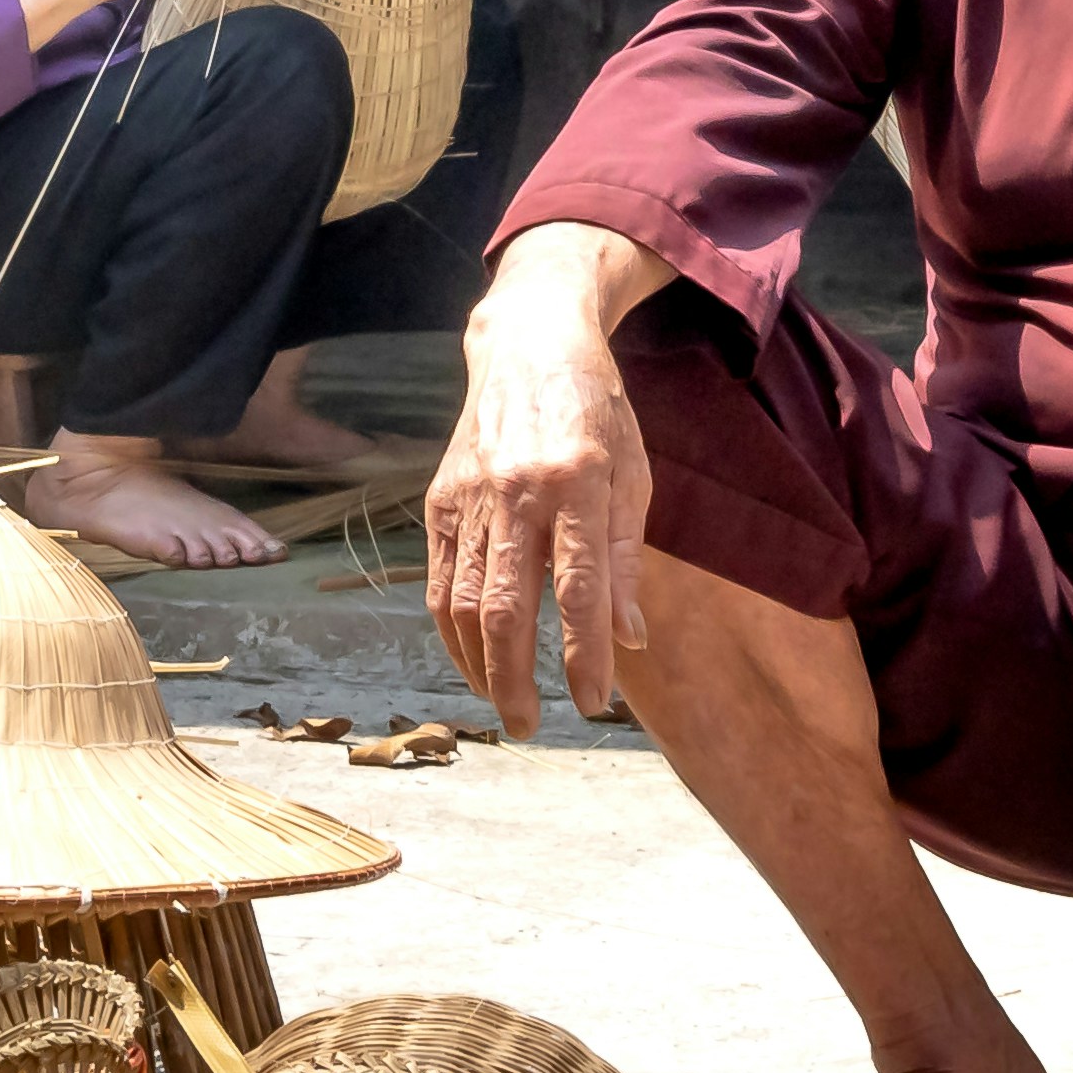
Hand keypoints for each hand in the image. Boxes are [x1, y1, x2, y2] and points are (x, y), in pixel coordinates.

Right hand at [426, 236, 661, 723]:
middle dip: (517, 679)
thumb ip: (625, 561)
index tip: (593, 704)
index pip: (579, 589)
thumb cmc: (596, 414)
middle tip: (529, 727)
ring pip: (463, 602)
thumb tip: (627, 639)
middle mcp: (517, 491)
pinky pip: (439, 581)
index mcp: (579, 483)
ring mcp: (470, 496)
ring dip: (479, 665)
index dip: (585, 654)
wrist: (529, 345)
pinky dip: (451, 632)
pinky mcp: (440, 501)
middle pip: (507, 606)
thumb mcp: (633, 476)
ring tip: (502, 705)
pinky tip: (472, 662)